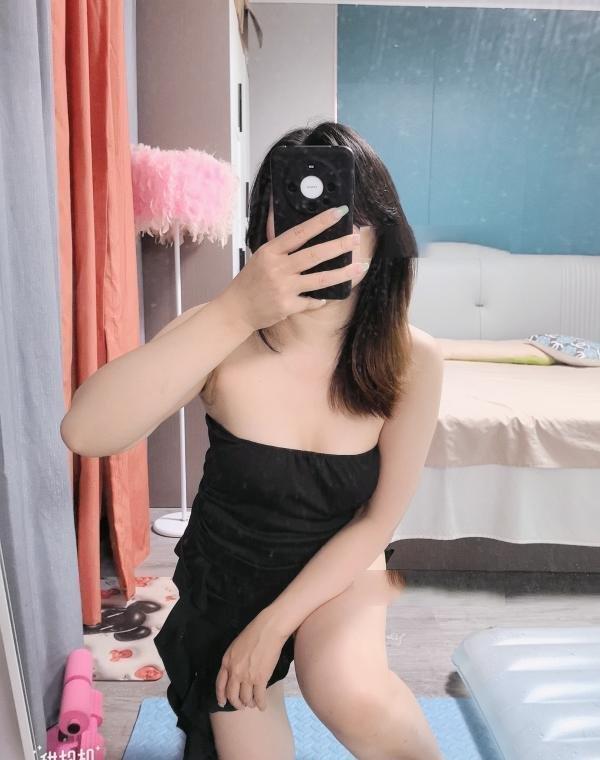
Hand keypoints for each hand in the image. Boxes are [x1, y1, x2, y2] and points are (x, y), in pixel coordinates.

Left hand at [215, 609, 288, 710]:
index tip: (223, 703)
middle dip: (236, 703)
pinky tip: (263, 706)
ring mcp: (247, 677)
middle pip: (232, 695)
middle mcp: (234, 672)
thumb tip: (235, 672)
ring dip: (249, 703)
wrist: (268, 630)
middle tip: (241, 706)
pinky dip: (261, 704)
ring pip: (246, 698)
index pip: (220, 685)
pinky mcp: (260, 679)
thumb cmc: (254, 633)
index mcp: (226, 662)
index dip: (221, 696)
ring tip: (253, 704)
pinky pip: (259, 697)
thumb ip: (232, 660)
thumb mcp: (236, 646)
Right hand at [217, 205, 363, 331]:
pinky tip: (328, 296)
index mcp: (271, 251)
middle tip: (356, 239)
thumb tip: (303, 230)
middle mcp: (278, 268)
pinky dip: (321, 299)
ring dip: (343, 273)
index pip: (300, 232)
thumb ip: (281, 246)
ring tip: (360, 266)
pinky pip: (312, 301)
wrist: (237, 309)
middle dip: (339, 246)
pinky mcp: (288, 306)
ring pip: (320, 279)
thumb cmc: (250, 281)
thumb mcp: (261, 256)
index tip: (338, 213)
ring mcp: (283, 288)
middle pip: (315, 255)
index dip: (321, 222)